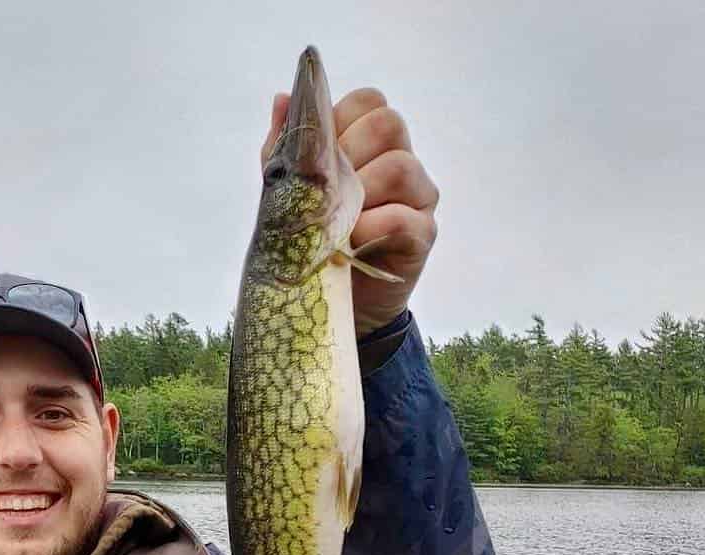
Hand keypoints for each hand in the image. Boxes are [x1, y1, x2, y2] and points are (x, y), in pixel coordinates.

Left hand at [262, 88, 439, 334]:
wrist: (329, 304)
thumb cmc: (312, 243)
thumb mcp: (290, 195)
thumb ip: (285, 150)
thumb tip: (282, 100)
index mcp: (371, 144)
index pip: (369, 101)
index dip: (339, 119)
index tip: (317, 155)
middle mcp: (402, 163)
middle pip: (388, 124)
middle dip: (348, 153)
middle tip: (325, 193)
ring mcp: (417, 197)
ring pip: (400, 166)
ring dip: (359, 193)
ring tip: (337, 224)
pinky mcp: (422, 234)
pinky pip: (402, 217)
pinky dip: (370, 228)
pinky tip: (351, 244)